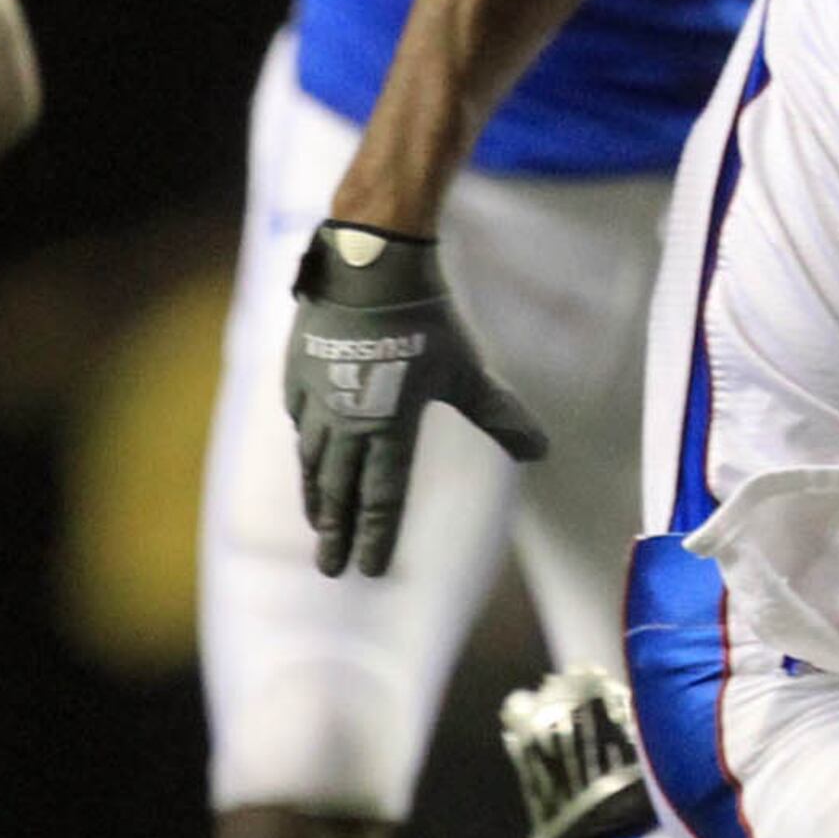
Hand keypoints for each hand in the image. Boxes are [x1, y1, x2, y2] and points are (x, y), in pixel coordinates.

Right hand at [283, 222, 546, 579]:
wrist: (371, 267)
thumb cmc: (427, 321)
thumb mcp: (469, 373)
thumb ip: (500, 416)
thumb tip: (540, 451)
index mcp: (389, 429)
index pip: (382, 497)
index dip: (376, 536)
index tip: (368, 569)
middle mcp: (347, 421)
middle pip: (339, 490)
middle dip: (335, 533)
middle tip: (328, 567)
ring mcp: (317, 397)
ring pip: (312, 460)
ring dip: (315, 496)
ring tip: (317, 523)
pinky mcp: (298, 370)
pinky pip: (297, 419)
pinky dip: (303, 445)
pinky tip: (304, 455)